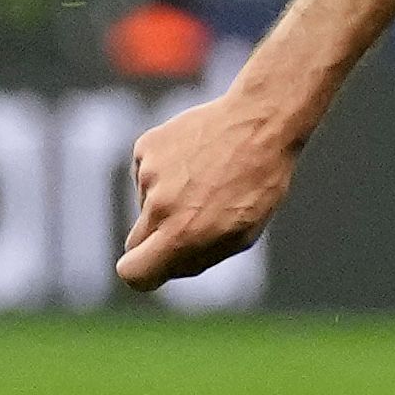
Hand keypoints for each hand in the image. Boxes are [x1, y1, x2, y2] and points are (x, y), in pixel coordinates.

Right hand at [116, 92, 300, 289]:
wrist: (261, 121)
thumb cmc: (259, 184)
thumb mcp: (242, 234)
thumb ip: (197, 256)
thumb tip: (164, 265)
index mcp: (184, 234)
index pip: (133, 272)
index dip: (142, 273)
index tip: (154, 265)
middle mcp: (160, 206)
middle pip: (135, 242)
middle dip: (156, 240)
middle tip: (191, 220)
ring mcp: (149, 174)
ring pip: (146, 204)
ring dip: (168, 199)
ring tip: (208, 179)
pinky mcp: (145, 147)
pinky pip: (147, 174)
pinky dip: (166, 171)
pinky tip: (197, 158)